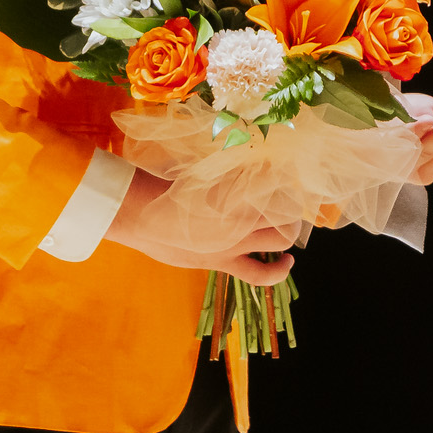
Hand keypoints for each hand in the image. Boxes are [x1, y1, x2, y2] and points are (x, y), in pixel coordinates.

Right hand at [103, 171, 296, 286]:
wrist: (141, 215)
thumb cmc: (166, 187)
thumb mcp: (201, 171)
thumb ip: (225, 171)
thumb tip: (243, 159)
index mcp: (236, 191)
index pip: (276, 183)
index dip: (284, 178)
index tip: (283, 172)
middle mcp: (241, 218)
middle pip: (285, 211)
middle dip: (290, 205)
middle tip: (287, 199)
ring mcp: (236, 243)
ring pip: (280, 239)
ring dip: (288, 230)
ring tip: (289, 224)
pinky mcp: (225, 262)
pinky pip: (259, 274)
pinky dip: (278, 270)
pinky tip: (288, 260)